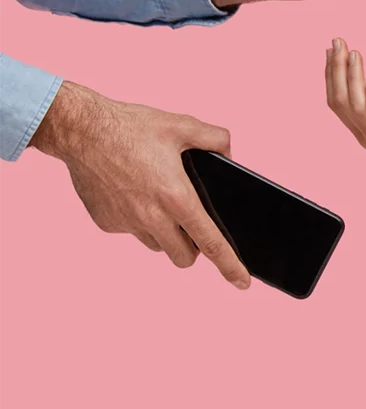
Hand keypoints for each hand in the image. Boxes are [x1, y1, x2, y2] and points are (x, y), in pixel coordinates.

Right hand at [27, 82, 250, 288]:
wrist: (80, 129)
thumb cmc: (132, 127)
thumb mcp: (183, 125)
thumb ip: (216, 139)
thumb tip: (229, 156)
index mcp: (177, 198)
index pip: (211, 243)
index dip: (230, 266)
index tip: (242, 283)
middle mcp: (152, 217)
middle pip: (183, 257)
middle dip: (193, 249)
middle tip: (193, 227)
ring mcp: (126, 223)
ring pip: (157, 245)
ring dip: (165, 234)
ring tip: (160, 201)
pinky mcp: (107, 223)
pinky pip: (131, 231)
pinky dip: (139, 220)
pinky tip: (135, 193)